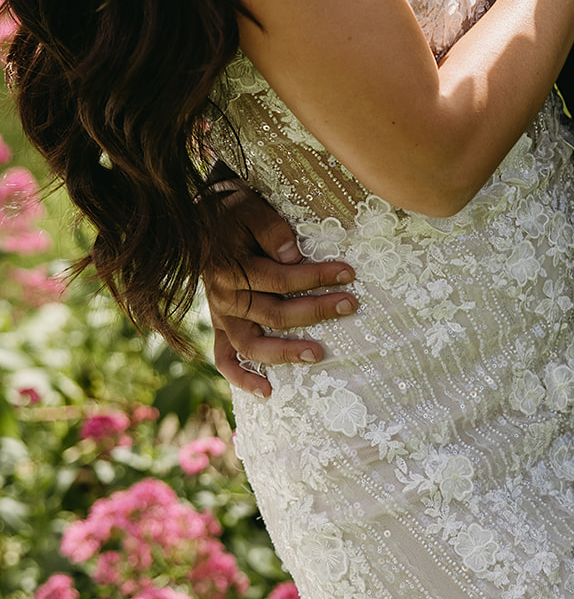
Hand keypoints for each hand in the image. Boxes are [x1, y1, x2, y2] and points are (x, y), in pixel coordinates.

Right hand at [205, 182, 356, 397]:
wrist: (198, 216)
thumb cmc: (231, 210)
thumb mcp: (250, 207)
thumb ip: (271, 230)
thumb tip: (294, 256)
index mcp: (230, 268)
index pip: (281, 278)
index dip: (316, 277)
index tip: (349, 273)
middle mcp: (223, 296)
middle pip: (274, 313)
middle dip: (316, 310)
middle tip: (350, 305)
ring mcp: (220, 314)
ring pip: (252, 343)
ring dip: (285, 352)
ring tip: (319, 355)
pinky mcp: (220, 323)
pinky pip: (224, 358)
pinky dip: (241, 376)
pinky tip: (267, 391)